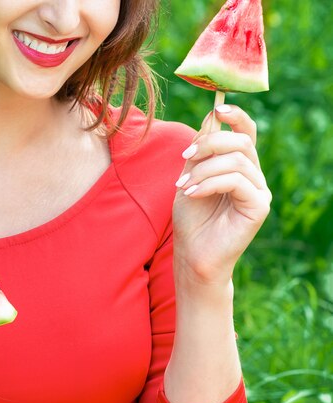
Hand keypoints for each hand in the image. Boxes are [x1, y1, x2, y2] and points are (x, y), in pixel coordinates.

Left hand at [173, 105, 271, 284]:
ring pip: (236, 161)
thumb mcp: (190, 176)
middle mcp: (253, 175)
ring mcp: (259, 191)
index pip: (246, 132)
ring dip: (203, 170)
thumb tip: (211, 116)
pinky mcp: (259, 206)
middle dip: (210, 144)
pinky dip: (210, 183)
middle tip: (185, 157)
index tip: (218, 109)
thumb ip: (200, 151)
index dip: (236, 116)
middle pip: (241, 142)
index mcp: (238, 165)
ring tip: (183, 186)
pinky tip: (192, 193)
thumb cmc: (191, 217)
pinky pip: (236, 181)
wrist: (193, 253)